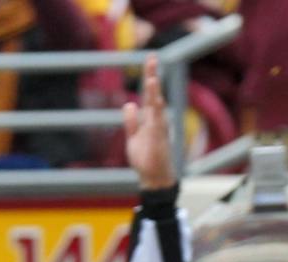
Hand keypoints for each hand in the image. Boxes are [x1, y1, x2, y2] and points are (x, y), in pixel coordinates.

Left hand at [124, 54, 176, 191]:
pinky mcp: (158, 136)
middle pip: (153, 93)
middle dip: (152, 75)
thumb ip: (131, 122)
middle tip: (152, 57)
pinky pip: (158, 118)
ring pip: (156, 104)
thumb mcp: (132, 138)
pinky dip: (157, 106)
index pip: (148, 94)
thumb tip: (129, 104)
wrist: (153, 178)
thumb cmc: (145, 160)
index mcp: (150, 119)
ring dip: (154, 90)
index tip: (150, 59)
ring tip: (151, 73)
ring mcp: (158, 127)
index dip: (149, 77)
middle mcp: (156, 119)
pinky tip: (156, 95)